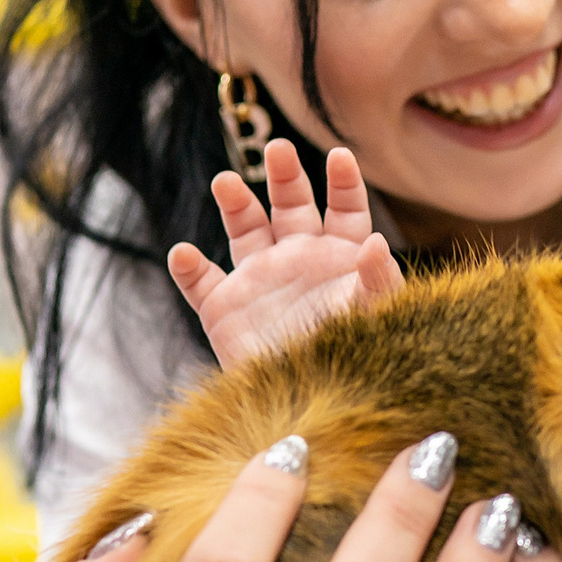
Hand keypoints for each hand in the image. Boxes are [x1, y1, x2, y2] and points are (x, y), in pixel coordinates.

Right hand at [169, 139, 403, 368]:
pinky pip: (199, 283)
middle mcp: (297, 258)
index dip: (343, 181)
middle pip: (291, 204)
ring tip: (226, 182)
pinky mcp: (224, 311)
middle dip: (285, 175)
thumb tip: (377, 242)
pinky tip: (183, 253)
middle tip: (280, 150)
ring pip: (243, 228)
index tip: (339, 156)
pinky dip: (188, 268)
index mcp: (339, 257)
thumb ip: (378, 282)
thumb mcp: (374, 320)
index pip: (344, 208)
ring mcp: (258, 281)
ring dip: (235, 202)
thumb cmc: (353, 364)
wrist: (309, 411)